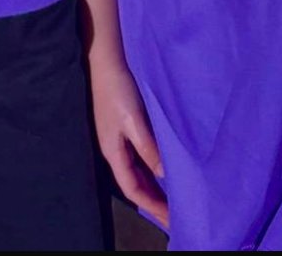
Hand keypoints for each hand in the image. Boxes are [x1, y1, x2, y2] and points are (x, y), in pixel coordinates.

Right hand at [89, 58, 167, 228]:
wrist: (106, 60)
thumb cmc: (118, 90)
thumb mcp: (134, 121)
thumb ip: (148, 148)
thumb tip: (164, 175)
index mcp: (113, 152)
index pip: (133, 189)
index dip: (152, 206)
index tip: (172, 220)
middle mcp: (115, 150)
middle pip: (135, 184)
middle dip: (153, 202)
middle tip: (175, 216)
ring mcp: (119, 138)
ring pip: (138, 171)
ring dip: (154, 187)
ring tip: (173, 198)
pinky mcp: (125, 127)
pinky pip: (140, 157)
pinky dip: (152, 168)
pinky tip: (164, 169)